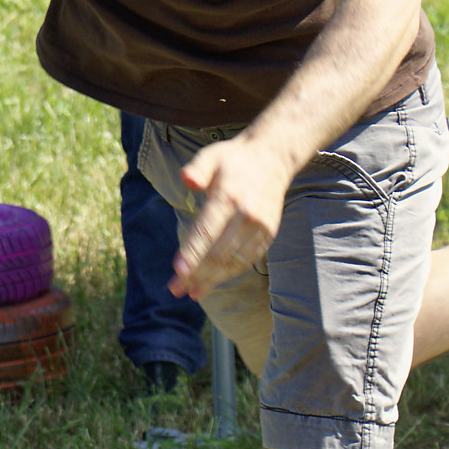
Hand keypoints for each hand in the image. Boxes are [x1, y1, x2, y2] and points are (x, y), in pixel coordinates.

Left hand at [168, 136, 289, 300]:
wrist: (272, 158)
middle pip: (219, 252)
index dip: (192, 253)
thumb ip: (197, 169)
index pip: (208, 230)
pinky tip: (211, 283)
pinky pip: (247, 260)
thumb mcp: (211, 156)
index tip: (178, 271)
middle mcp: (247, 214)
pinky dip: (229, 274)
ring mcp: (260, 226)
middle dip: (196, 273)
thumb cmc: (233, 160)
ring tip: (190, 292)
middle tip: (175, 289)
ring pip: (233, 261)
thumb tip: (186, 179)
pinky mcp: (268, 234)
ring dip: (211, 279)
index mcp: (229, 196)